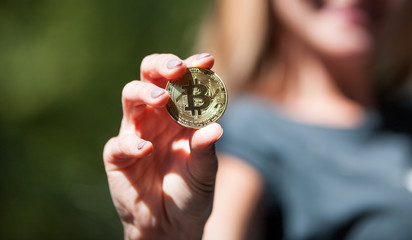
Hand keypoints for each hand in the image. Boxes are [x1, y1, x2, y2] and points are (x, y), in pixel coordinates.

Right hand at [103, 53, 222, 239]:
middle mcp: (157, 118)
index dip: (193, 69)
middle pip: (151, 77)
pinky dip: (132, 143)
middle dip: (163, 66)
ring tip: (162, 100)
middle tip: (177, 69)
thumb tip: (215, 128)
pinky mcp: (118, 157)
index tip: (207, 62)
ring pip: (131, 97)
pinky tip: (147, 149)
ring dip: (145, 93)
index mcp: (181, 116)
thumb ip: (206, 151)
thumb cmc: (191, 194)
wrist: (171, 226)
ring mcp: (136, 134)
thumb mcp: (204, 173)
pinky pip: (119, 144)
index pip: (183, 83)